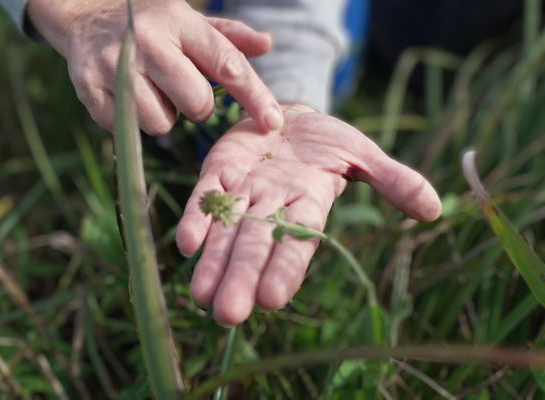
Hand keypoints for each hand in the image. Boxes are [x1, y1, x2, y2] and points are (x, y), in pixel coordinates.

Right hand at [26, 0, 282, 133]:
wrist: (84, 14)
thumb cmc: (151, 22)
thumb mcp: (189, 20)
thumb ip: (229, 36)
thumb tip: (267, 45)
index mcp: (179, 23)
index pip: (228, 65)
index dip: (254, 97)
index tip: (273, 123)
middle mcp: (148, 42)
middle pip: (196, 104)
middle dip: (197, 106)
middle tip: (182, 89)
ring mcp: (115, 66)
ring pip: (161, 124)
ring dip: (162, 115)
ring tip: (150, 90)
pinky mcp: (89, 88)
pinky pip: (128, 128)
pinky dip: (134, 119)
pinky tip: (126, 95)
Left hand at [176, 105, 441, 325]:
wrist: (287, 114)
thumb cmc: (327, 141)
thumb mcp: (362, 154)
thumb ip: (392, 180)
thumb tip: (434, 208)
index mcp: (309, 203)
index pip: (298, 241)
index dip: (285, 267)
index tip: (272, 299)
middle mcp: (272, 205)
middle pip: (255, 244)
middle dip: (242, 278)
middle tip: (228, 314)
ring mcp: (243, 190)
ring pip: (226, 230)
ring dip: (212, 261)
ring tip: (199, 296)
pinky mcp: (218, 171)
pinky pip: (204, 197)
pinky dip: (195, 218)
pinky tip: (185, 243)